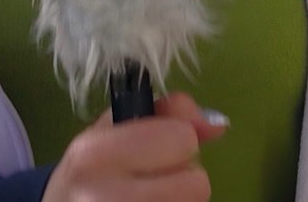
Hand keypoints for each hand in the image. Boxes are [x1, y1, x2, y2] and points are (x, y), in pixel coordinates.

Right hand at [40, 91, 227, 201]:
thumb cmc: (91, 167)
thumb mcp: (115, 126)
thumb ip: (167, 113)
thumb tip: (217, 124)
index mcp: (94, 154)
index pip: (181, 139)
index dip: (176, 139)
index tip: (153, 147)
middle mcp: (103, 197)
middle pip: (196, 183)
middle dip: (183, 176)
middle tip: (153, 177)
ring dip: (181, 198)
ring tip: (151, 194)